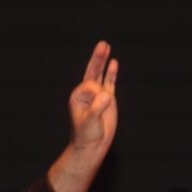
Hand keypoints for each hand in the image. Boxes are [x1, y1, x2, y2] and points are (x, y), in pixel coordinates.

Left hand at [68, 40, 117, 154]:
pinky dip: (112, 73)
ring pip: (101, 75)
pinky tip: (113, 63)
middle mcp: (87, 93)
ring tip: (105, 46)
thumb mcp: (90, 121)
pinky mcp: (107, 100)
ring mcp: (97, 96)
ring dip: (103, 61)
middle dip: (97, 58)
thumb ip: (97, 107)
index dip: (97, 92)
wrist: (92, 146)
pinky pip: (110, 83)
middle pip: (92, 71)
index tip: (100, 105)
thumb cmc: (86, 135)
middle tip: (102, 44)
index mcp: (78, 96)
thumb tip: (107, 94)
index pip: (90, 84)